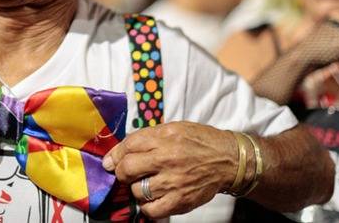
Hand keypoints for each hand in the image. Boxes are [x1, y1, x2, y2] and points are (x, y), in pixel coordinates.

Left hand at [102, 121, 235, 218]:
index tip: (110, 161)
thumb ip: (148, 137)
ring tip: (145, 184)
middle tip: (126, 173)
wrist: (228, 160)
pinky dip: (147, 206)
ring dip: (136, 188)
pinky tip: (152, 198)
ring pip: (137, 191)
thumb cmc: (199, 142)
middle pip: (127, 169)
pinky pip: (152, 210)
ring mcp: (173, 182)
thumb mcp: (173, 129)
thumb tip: (121, 150)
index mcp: (164, 137)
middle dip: (121, 172)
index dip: (115, 154)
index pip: (129, 145)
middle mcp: (167, 159)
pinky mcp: (181, 201)